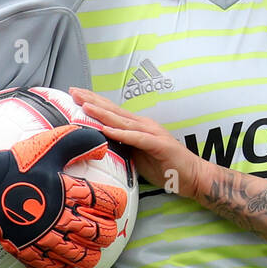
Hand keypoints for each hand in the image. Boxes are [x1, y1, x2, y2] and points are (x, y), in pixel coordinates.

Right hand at [0, 125, 128, 267]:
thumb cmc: (18, 163)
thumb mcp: (50, 145)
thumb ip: (79, 142)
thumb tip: (104, 145)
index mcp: (68, 190)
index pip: (104, 201)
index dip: (116, 204)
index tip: (119, 205)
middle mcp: (58, 215)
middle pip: (95, 232)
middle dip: (107, 233)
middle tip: (108, 232)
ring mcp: (41, 233)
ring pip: (76, 253)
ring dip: (89, 255)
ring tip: (93, 255)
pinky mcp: (24, 246)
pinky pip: (47, 265)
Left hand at [68, 88, 204, 196]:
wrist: (192, 176)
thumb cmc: (165, 167)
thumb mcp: (137, 156)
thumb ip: (122, 147)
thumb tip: (100, 145)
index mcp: (138, 127)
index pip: (112, 112)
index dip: (94, 102)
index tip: (75, 95)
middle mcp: (144, 126)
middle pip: (114, 111)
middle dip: (93, 101)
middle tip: (74, 91)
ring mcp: (153, 134)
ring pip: (123, 121)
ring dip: (103, 113)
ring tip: (86, 106)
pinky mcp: (160, 145)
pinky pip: (137, 138)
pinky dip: (122, 133)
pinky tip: (108, 129)